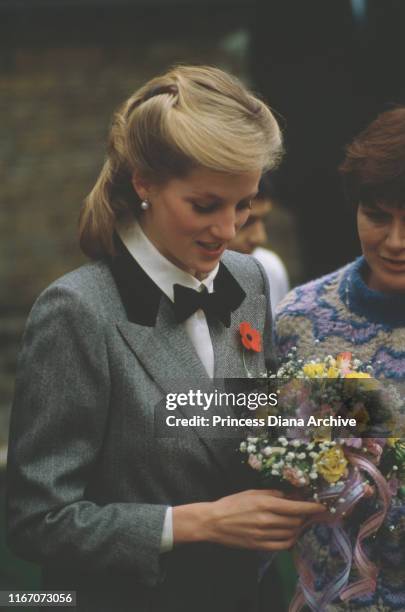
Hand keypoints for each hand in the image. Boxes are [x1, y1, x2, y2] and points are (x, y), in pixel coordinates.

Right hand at [173, 489, 325, 550]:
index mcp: (265, 503)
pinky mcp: (259, 546)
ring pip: (291, 534)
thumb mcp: (252, 492)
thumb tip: (291, 495)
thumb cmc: (232, 503)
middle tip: (305, 513)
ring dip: (297, 528)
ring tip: (297, 523)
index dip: (312, 507)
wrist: (214, 522)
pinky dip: (290, 540)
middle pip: (296, 521)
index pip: (296, 507)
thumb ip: (273, 494)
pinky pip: (282, 546)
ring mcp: (263, 535)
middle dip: (304, 517)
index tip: (322, 507)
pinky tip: (289, 535)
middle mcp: (267, 520)